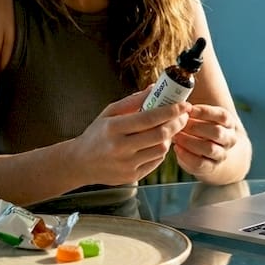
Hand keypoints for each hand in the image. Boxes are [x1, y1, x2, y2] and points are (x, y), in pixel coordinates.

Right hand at [72, 90, 190, 185]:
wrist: (80, 163)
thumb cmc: (96, 134)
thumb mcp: (109, 113)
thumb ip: (132, 101)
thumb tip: (155, 88)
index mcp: (113, 128)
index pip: (149, 118)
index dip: (171, 111)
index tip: (184, 105)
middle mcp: (120, 148)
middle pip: (160, 135)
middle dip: (177, 123)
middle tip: (183, 115)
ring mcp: (127, 164)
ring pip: (161, 149)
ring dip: (169, 137)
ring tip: (168, 128)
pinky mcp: (132, 176)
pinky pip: (156, 161)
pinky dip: (160, 150)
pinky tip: (157, 142)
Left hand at [173, 103, 239, 177]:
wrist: (209, 153)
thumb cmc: (199, 127)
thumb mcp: (200, 116)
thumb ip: (189, 107)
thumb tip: (170, 93)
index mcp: (228, 122)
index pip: (222, 116)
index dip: (205, 112)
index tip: (188, 109)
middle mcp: (229, 138)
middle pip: (217, 132)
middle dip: (196, 127)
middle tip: (179, 124)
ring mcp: (222, 154)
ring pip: (210, 149)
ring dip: (190, 142)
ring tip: (176, 137)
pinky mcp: (211, 167)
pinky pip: (201, 164)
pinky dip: (187, 156)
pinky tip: (177, 149)